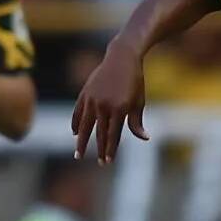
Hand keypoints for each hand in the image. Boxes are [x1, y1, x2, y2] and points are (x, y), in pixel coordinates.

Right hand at [72, 42, 149, 163]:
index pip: (113, 135)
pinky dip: (75, 123)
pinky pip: (78, 112)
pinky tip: (75, 133)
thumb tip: (144, 138)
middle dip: (99, 149)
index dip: (110, 149)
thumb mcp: (139, 101)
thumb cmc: (135, 81)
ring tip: (79, 154)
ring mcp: (92, 99)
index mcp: (120, 108)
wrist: (122, 57)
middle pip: (99, 133)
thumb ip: (137, 121)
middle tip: (99, 162)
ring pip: (85, 125)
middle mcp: (104, 105)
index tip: (108, 161)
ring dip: (81, 141)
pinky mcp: (85, 93)